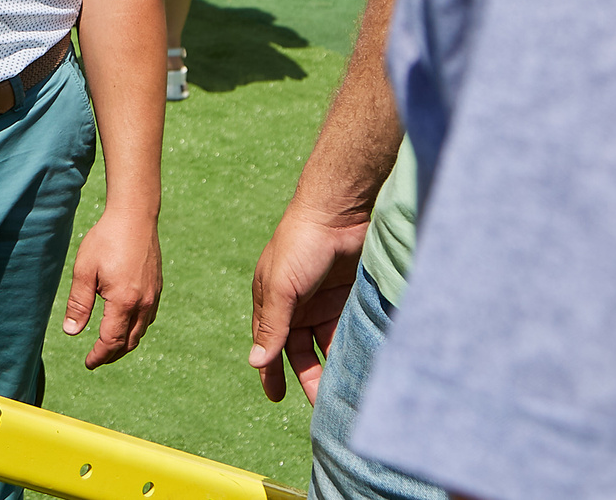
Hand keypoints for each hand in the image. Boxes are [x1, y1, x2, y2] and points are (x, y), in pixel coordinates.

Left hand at [60, 206, 160, 367]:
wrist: (135, 215)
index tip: (88, 363)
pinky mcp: (157, 287)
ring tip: (110, 346)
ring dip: (126, 343)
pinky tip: (126, 324)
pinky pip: (149, 318)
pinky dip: (137, 328)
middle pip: (129, 342)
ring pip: (141, 331)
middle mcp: (143, 303)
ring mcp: (153, 295)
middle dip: (113, 355)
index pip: (111, 341)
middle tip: (97, 359)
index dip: (99, 356)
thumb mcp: (85, 270)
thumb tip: (71, 332)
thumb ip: (79, 304)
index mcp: (124, 302)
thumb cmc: (106, 239)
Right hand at [247, 204, 366, 403]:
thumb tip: (256, 362)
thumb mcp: (281, 287)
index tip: (275, 398)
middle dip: (310, 376)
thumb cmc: (301, 243)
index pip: (269, 344)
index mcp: (272, 301)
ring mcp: (324, 301)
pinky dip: (351, 348)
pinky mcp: (348, 297)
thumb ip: (272, 326)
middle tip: (321, 405)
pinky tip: (359, 365)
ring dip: (333, 366)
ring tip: (344, 391)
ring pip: (327, 344)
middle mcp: (297, 304)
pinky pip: (348, 330)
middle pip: (301, 350)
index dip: (271, 371)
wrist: (339, 210)